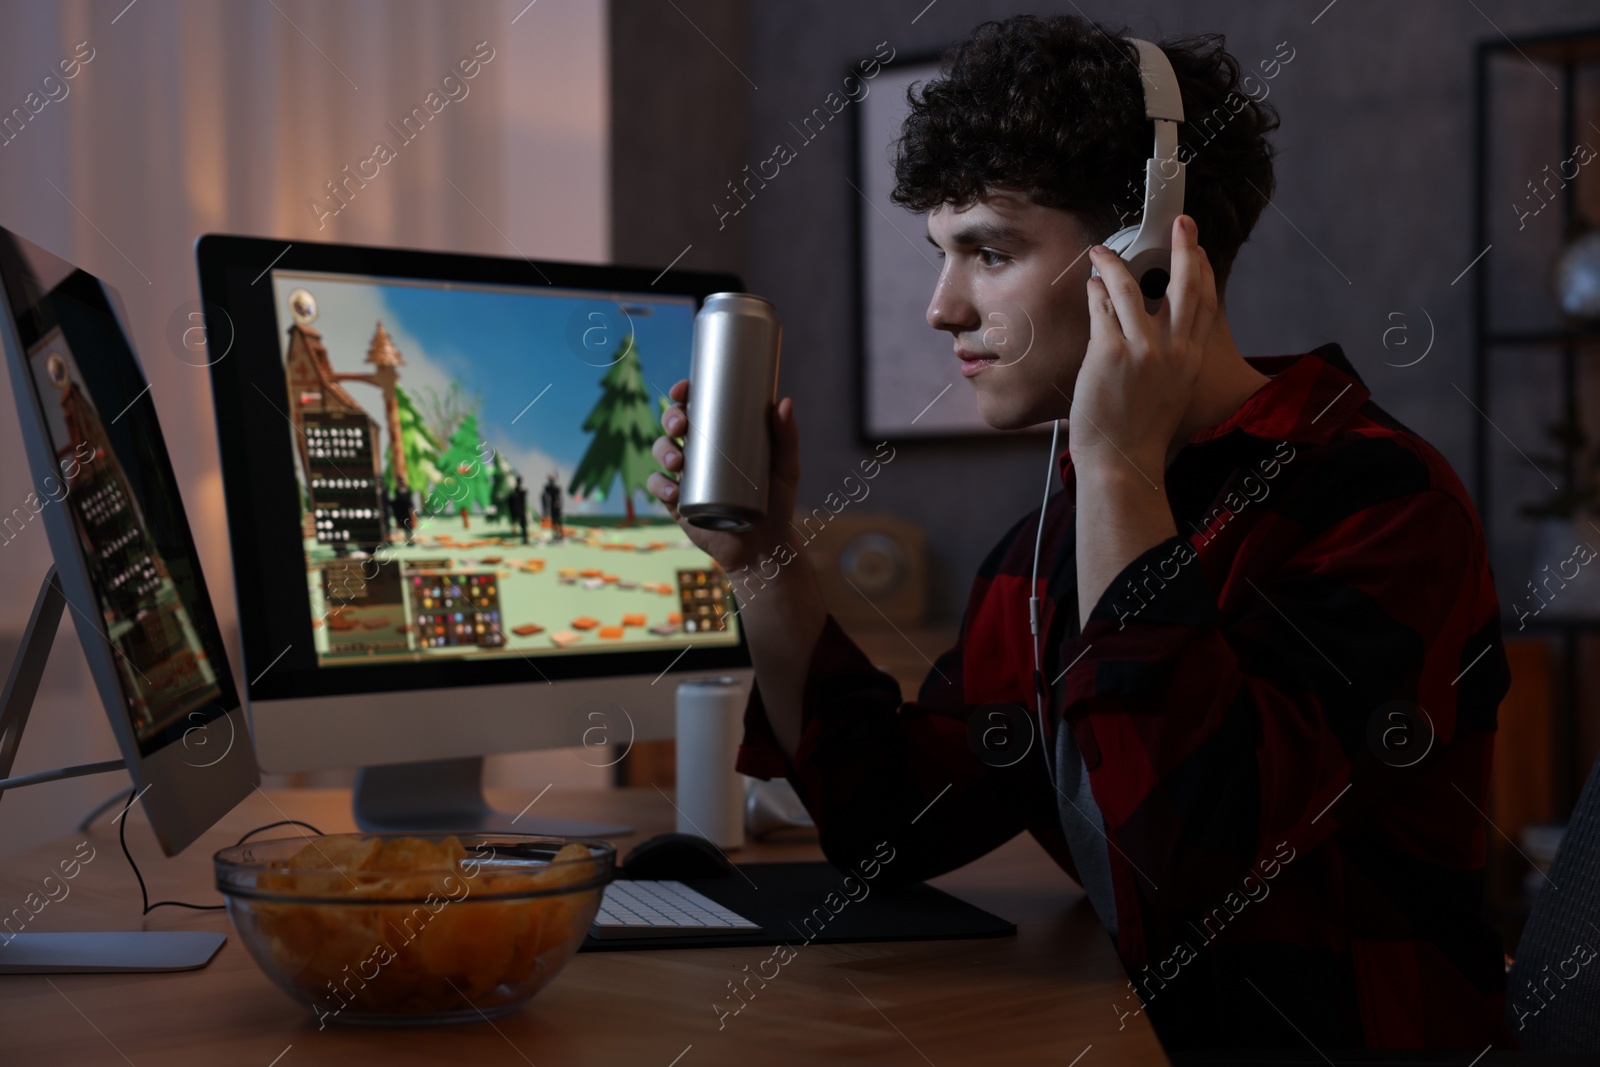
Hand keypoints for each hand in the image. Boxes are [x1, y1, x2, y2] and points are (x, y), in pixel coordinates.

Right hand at [646, 378, 802, 573]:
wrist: (765, 546)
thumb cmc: (777, 502)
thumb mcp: (786, 467)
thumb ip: (787, 436)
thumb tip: (785, 401)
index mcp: (719, 436)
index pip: (696, 408)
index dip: (683, 394)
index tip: (683, 390)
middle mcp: (698, 452)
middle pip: (673, 426)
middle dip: (670, 419)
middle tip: (681, 426)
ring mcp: (686, 477)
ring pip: (662, 452)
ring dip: (663, 450)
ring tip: (679, 461)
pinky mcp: (678, 502)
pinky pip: (659, 488)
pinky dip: (660, 486)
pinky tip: (673, 490)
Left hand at [1069, 214, 1216, 485]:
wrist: (1122, 462)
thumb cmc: (1138, 433)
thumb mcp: (1170, 393)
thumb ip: (1171, 361)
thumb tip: (1158, 333)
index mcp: (1192, 360)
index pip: (1205, 304)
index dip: (1202, 270)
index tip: (1197, 248)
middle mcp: (1174, 351)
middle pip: (1185, 285)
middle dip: (1183, 247)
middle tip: (1180, 222)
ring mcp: (1143, 350)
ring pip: (1132, 289)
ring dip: (1115, 264)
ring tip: (1102, 252)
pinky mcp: (1111, 354)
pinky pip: (1102, 309)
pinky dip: (1095, 292)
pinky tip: (1090, 285)